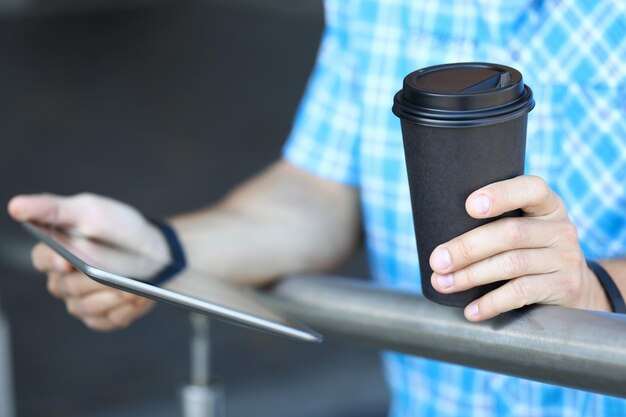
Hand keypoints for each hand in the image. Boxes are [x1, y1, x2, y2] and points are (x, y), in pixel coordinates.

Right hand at [8, 193, 167, 331]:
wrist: (156, 249)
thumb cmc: (120, 227)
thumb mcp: (89, 210)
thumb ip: (53, 209)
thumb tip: (16, 206)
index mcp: (55, 251)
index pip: (41, 259)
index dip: (53, 261)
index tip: (68, 261)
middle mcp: (63, 279)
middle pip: (66, 287)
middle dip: (94, 280)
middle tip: (117, 274)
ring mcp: (80, 300)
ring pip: (85, 307)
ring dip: (112, 296)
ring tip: (133, 287)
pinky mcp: (100, 317)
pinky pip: (105, 321)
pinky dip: (124, 310)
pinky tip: (138, 298)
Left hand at [429, 175, 609, 321]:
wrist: (573, 286)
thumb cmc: (529, 249)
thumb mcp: (523, 227)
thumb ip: (492, 222)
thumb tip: (436, 237)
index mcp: (546, 204)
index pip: (531, 189)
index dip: (501, 195)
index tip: (468, 206)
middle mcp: (560, 227)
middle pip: (510, 233)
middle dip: (467, 247)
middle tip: (437, 261)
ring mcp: (565, 257)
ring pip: (511, 264)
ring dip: (471, 276)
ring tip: (443, 284)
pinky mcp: (564, 286)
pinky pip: (521, 293)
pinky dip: (491, 303)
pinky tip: (471, 310)